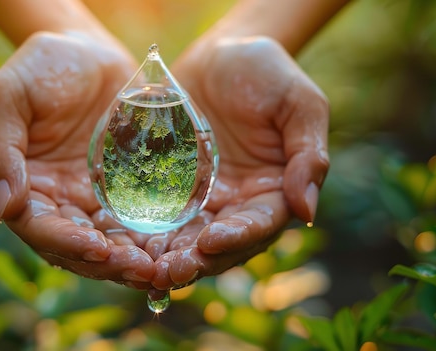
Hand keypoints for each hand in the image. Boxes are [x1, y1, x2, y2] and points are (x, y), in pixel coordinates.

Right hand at [0, 32, 155, 287]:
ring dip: (132, 262)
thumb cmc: (43, 66)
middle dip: (107, 264)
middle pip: (78, 247)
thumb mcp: (10, 96)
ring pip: (110, 243)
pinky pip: (138, 222)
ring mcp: (93, 200)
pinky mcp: (125, 192)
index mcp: (25, 187)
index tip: (97, 249)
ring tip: (161, 272)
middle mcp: (58, 202)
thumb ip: (1, 149)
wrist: (89, 49)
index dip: (65, 242)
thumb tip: (5, 207)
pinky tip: (176, 249)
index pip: (39, 228)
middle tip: (141, 272)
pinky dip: (152, 240)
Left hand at [148, 37, 329, 289]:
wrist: (219, 52)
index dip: (239, 237)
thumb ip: (308, 153)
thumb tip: (307, 210)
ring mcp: (204, 200)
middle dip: (198, 261)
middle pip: (222, 244)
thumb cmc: (266, 70)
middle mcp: (238, 204)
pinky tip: (127, 246)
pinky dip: (147, 235)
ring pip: (188, 240)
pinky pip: (160, 217)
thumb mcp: (297, 102)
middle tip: (171, 272)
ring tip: (147, 271)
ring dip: (170, 258)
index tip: (211, 242)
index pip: (259, 225)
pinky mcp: (173, 189)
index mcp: (273, 190)